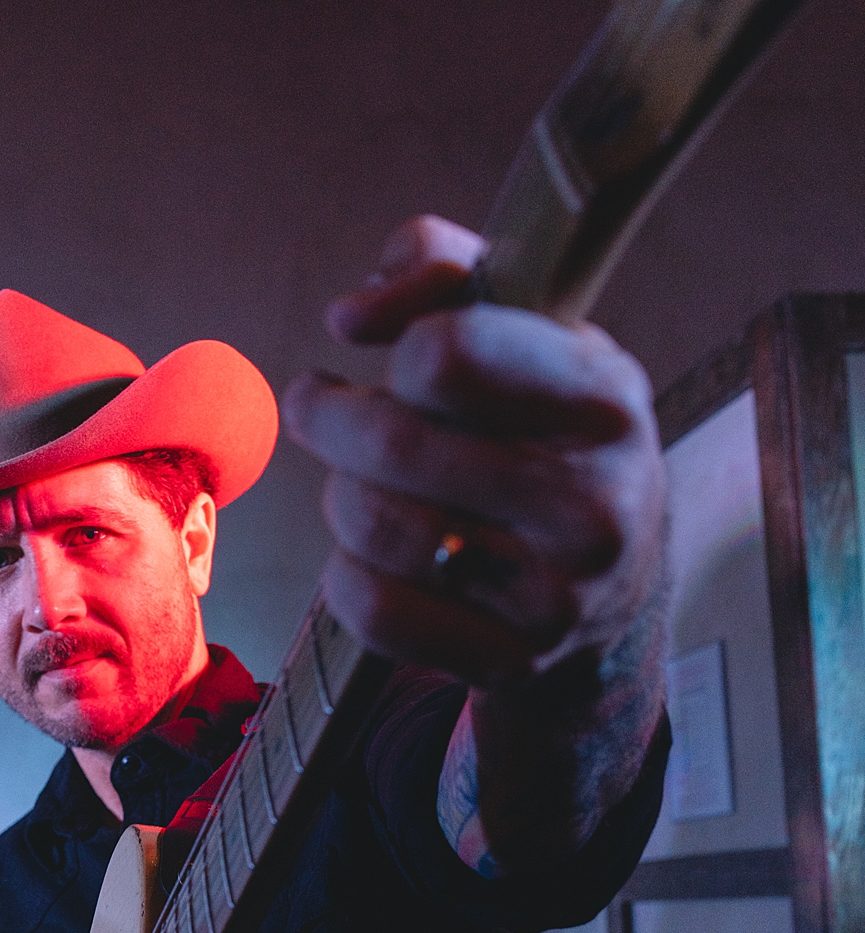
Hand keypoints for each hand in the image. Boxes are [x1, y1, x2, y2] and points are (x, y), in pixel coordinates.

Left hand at [282, 215, 666, 687]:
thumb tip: (354, 314)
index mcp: (604, 400)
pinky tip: (365, 554)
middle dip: (330, 418)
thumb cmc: (546, 437)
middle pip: (392, 444)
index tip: (376, 351)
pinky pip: (372, 610)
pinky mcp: (511, 662)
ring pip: (374, 526)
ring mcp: (557, 596)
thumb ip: (442, 270)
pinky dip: (346, 575)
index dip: (395, 345)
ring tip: (355, 481)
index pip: (449, 355)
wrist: (613, 595)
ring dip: (339, 495)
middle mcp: (595, 504)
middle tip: (318, 406)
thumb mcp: (532, 335)